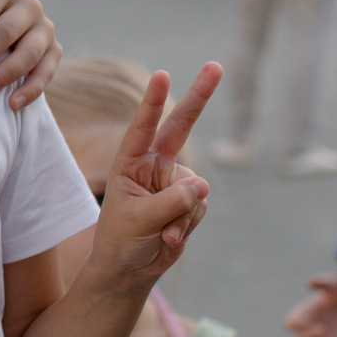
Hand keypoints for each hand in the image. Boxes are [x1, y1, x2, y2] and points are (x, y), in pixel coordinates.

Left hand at [84, 65, 220, 290]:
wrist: (129, 270)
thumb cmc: (121, 241)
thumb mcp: (140, 220)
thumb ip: (171, 201)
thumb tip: (203, 186)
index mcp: (130, 162)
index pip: (143, 127)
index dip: (153, 102)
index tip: (162, 75)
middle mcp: (154, 165)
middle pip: (181, 126)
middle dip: (199, 96)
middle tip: (214, 65)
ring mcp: (174, 182)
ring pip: (196, 187)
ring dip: (183, 213)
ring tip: (160, 233)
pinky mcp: (189, 201)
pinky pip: (200, 206)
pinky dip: (189, 224)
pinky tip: (170, 239)